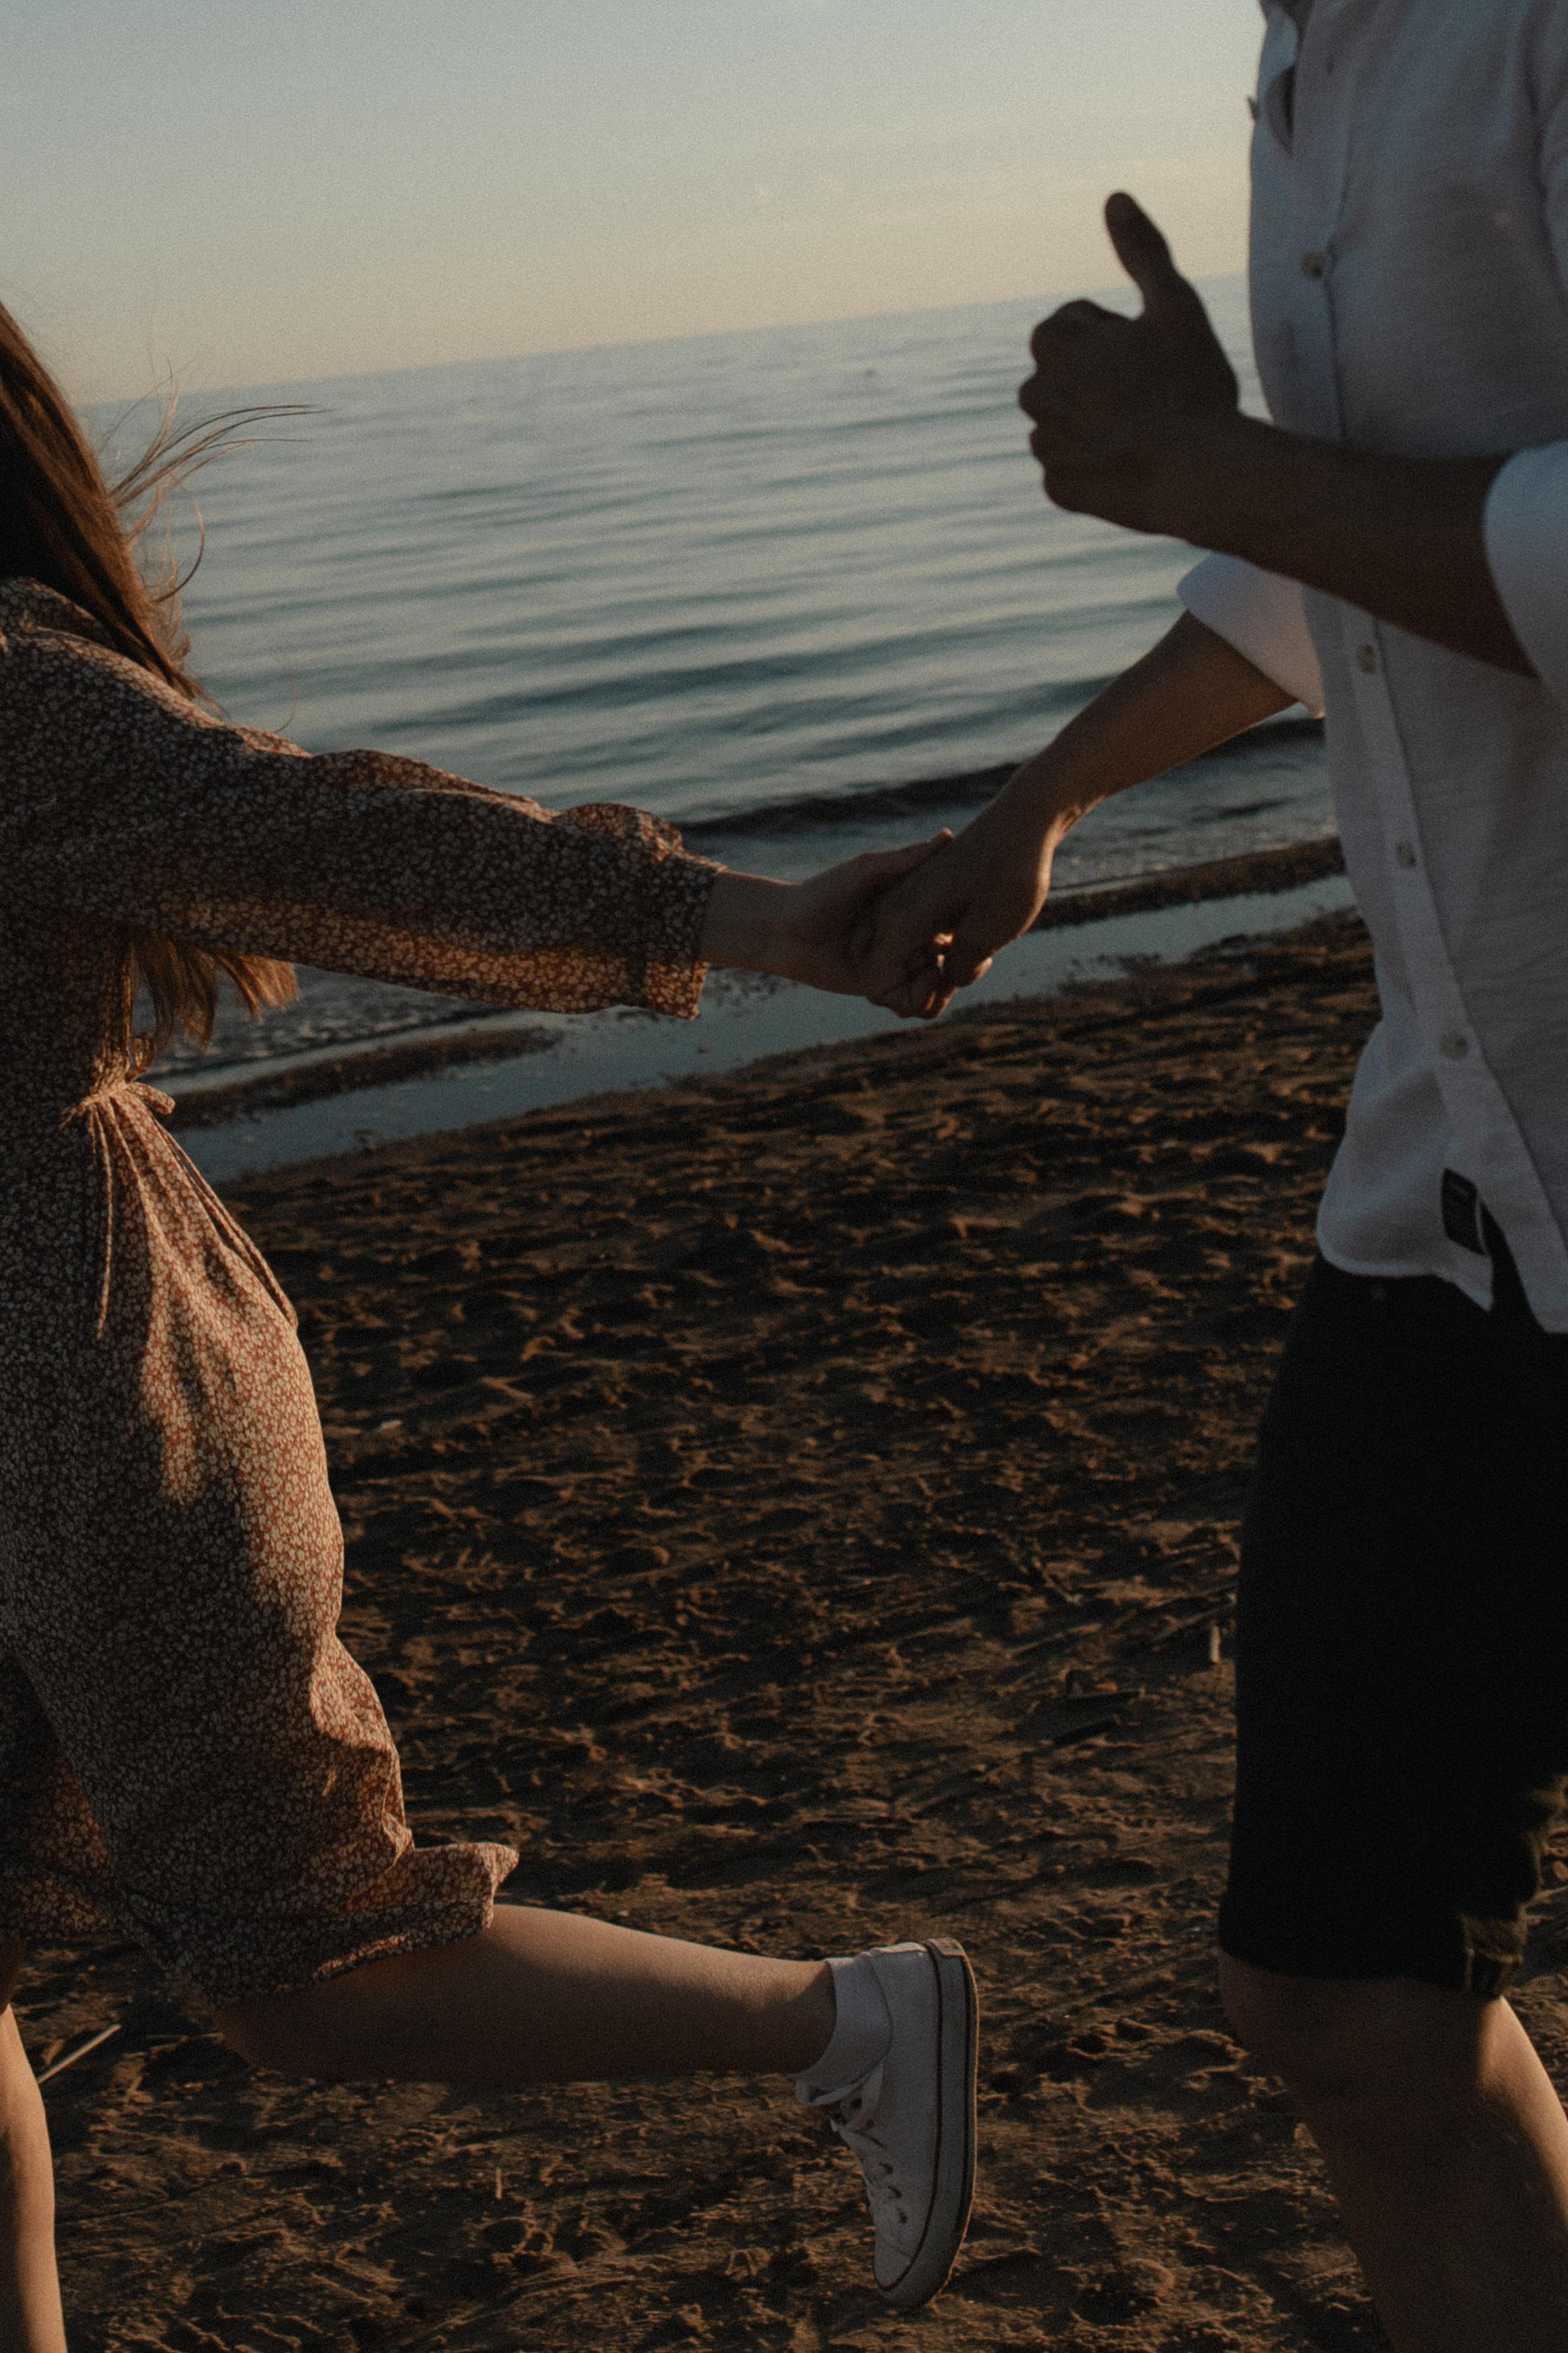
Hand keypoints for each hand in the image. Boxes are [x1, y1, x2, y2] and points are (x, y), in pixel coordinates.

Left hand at [773, 832, 952, 995]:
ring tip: (931, 972)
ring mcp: (899, 966)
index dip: (966, 929)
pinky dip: (923, 1000)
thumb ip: (906, 860)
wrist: (786, 930)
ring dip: (942, 985)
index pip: (956, 921)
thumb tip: (948, 837)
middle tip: (942, 954)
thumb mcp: (866, 872)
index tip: (959, 929)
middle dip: (957, 961)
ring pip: (939, 986)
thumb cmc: (824, 893)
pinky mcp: (884, 990)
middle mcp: (911, 938)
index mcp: (914, 907)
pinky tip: (917, 983)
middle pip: (954, 957)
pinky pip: (914, 1004)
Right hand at [855, 790, 1061, 1019]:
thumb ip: (961, 966)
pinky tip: (978, 932)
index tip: (953, 980)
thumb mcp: (991, 930)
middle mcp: (894, 908)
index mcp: (901, 919)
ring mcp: (906, 898)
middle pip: (893, 972)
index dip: (919, 995)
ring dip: (940, 963)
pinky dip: (945, 944)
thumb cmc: (1012, 873)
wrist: (1025, 820)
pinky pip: (923, 934)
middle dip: (928, 985)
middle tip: (976, 964)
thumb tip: (948, 978)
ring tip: (981, 950)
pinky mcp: (924, 891)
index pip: (883, 984)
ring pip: (909, 953)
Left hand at [1019, 193, 1240, 534]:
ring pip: (1072, 421)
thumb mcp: (1174, 304)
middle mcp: (1033, 393)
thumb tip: (1114, 199)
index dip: (1119, 334)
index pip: (1077, 325)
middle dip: (1101, 378)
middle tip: (1152, 394)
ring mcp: (1044, 445)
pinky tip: (1135, 465)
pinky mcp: (1057, 489)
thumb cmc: (1191, 384)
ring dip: (1100, 421)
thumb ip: (1142, 251)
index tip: (1149, 354)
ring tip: (1146, 431)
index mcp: (1051, 342)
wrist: (1201, 475)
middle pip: (1069, 374)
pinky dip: (1100, 466)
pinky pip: (1076, 469)